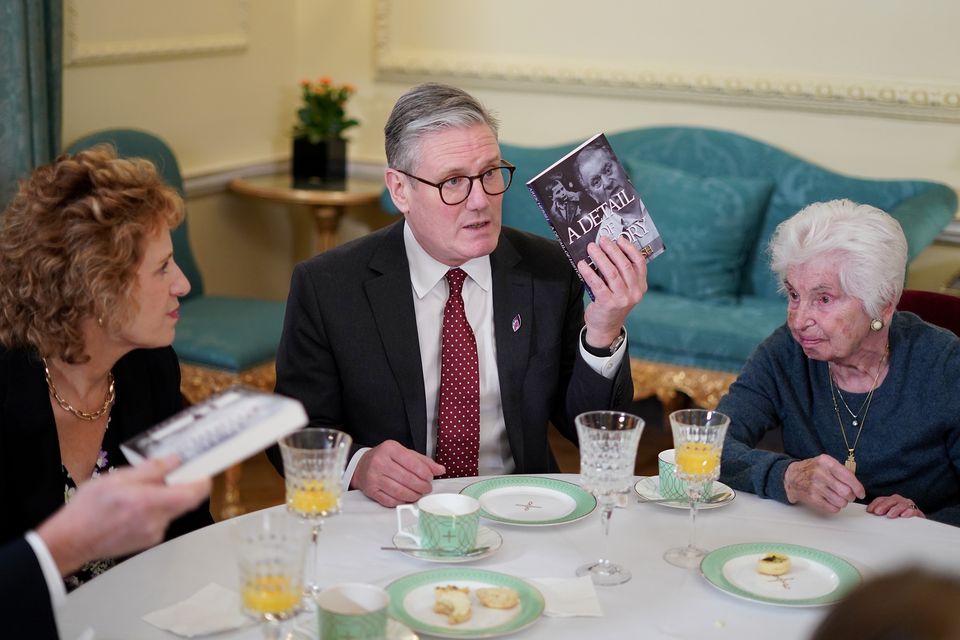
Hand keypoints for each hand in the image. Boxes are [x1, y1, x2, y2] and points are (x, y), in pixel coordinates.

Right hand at [37, 455, 209, 575]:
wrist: (71, 540)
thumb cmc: (88, 509)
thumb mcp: (117, 478)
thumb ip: (150, 470)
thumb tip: (174, 460)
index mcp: (149, 503)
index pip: (192, 494)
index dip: (203, 481)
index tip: (203, 470)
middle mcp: (156, 521)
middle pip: (184, 502)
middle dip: (180, 486)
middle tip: (169, 473)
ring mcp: (153, 534)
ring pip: (171, 510)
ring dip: (164, 498)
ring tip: (139, 491)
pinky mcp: (148, 541)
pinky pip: (160, 520)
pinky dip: (154, 509)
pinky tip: (133, 506)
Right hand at [351, 440, 444, 506]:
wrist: (362, 465)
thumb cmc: (386, 458)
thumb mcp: (404, 453)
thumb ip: (423, 461)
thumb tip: (440, 469)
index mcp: (390, 448)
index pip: (413, 463)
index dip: (425, 473)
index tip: (430, 478)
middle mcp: (380, 462)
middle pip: (407, 479)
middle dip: (422, 486)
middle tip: (427, 488)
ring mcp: (374, 477)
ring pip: (399, 491)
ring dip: (414, 495)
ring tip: (419, 494)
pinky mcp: (371, 490)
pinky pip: (390, 500)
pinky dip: (402, 501)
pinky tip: (407, 498)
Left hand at [577, 236, 647, 348]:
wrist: (605, 328)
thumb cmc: (612, 303)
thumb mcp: (624, 290)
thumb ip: (621, 274)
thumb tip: (607, 249)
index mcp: (641, 286)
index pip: (640, 263)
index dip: (629, 248)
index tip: (619, 238)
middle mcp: (635, 292)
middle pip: (624, 265)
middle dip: (612, 249)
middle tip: (601, 239)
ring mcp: (622, 299)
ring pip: (611, 272)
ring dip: (600, 257)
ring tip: (591, 248)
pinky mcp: (608, 303)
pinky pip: (597, 283)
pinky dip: (589, 272)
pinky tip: (582, 264)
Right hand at [783, 454, 865, 513]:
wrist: (791, 476)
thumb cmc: (812, 470)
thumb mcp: (826, 463)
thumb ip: (841, 470)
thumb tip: (857, 485)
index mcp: (826, 462)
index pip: (848, 477)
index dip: (858, 487)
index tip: (861, 493)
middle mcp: (820, 473)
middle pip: (846, 492)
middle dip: (851, 496)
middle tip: (849, 496)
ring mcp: (815, 487)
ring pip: (840, 502)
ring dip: (843, 502)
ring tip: (838, 498)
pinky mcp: (812, 498)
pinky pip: (832, 508)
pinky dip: (835, 507)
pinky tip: (831, 501)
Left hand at [867, 494, 924, 518]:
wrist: (917, 527)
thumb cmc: (899, 522)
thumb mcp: (888, 517)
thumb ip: (880, 515)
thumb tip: (868, 515)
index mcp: (891, 501)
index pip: (881, 500)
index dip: (875, 504)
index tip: (869, 511)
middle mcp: (899, 501)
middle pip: (891, 500)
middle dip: (883, 506)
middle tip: (877, 512)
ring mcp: (909, 506)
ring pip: (902, 504)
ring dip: (895, 509)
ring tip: (890, 515)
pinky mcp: (918, 513)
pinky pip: (914, 510)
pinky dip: (909, 512)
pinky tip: (904, 515)